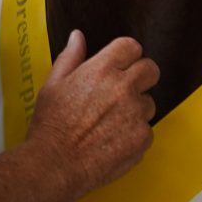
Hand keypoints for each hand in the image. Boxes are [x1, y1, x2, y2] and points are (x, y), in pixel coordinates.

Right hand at [29, 30, 159, 195]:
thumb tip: (78, 37)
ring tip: (109, 124)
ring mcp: (136, 113)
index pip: (132, 47)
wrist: (54, 165)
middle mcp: (124, 87)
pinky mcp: (142, 137)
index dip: (126, 56)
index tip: (121, 66)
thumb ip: (70, 57)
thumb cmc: (51, 126)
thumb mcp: (52, 85)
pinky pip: (147, 129)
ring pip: (148, 103)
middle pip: (150, 70)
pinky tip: (112, 141)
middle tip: (122, 93)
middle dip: (140, 78)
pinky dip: (134, 135)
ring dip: (135, 110)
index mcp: (102, 70)